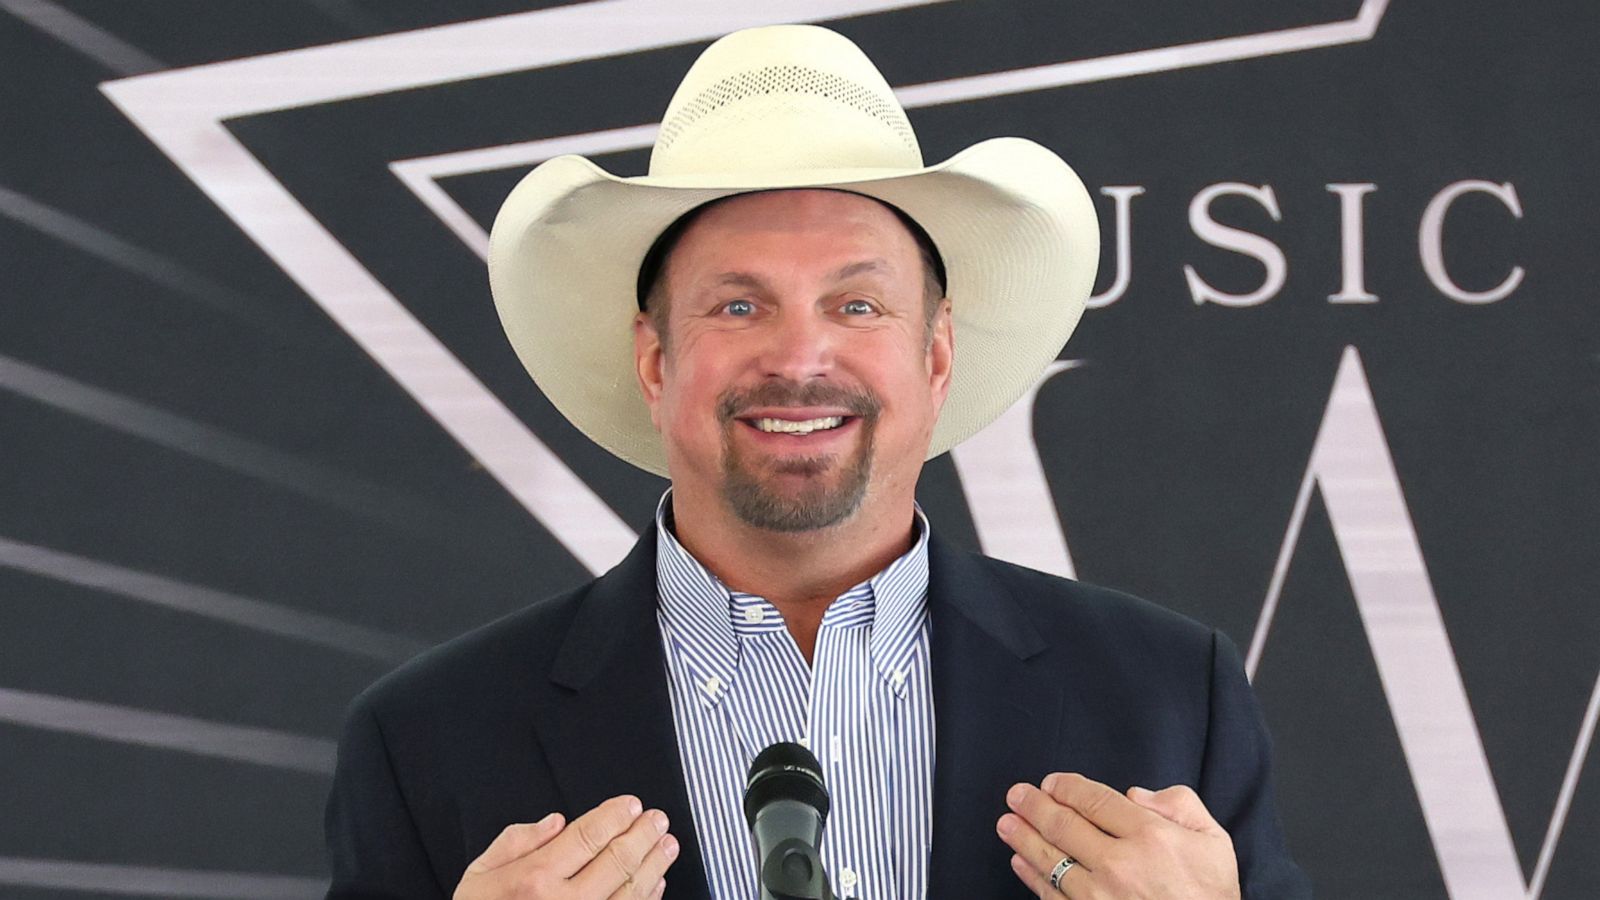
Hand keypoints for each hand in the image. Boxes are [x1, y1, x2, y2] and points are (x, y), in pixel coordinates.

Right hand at [454, 795, 679, 898]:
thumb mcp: (479, 875)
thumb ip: (516, 842)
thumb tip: (556, 823)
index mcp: (534, 879)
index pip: (588, 835)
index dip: (616, 815)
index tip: (631, 805)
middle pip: (618, 860)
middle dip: (643, 834)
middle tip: (657, 819)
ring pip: (632, 890)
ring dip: (654, 864)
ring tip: (666, 846)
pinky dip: (648, 898)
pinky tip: (655, 883)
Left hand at [995, 773, 1238, 898]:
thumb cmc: (1211, 896)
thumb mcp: (1213, 841)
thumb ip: (1179, 804)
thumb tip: (1135, 795)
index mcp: (1150, 836)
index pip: (1095, 801)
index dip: (1067, 787)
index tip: (1051, 782)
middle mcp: (1121, 865)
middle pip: (1064, 826)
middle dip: (1034, 806)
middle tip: (1016, 796)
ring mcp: (1102, 897)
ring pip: (1051, 860)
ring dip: (1023, 838)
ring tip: (1007, 824)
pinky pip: (1053, 896)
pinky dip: (1033, 878)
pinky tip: (1021, 863)